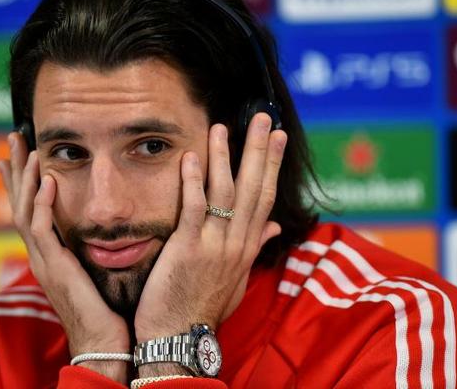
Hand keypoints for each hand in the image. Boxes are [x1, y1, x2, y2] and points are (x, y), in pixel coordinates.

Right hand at [0, 133, 129, 382]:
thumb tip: (105, 228)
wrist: (105, 342)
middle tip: (14, 137)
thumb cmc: (106, 310)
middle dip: (17, 169)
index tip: (24, 153)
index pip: (31, 209)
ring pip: (25, 212)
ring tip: (28, 149)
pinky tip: (48, 182)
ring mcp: (44, 261)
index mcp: (51, 254)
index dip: (25, 180)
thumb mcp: (95, 270)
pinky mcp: (55, 268)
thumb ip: (93, 247)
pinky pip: (43, 231)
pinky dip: (43, 205)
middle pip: (20, 203)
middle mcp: (42, 255)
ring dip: (26, 178)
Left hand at [134, 113, 285, 345]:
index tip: (276, 138)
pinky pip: (194, 209)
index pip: (265, 198)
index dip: (271, 166)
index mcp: (247, 247)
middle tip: (263, 119)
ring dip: (225, 158)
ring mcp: (214, 245)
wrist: (180, 336)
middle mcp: (237, 243)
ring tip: (223, 127)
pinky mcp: (188, 249)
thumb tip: (275, 227)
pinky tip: (193, 157)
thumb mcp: (238, 278)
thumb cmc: (204, 306)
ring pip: (225, 193)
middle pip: (253, 189)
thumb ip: (255, 247)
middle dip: (259, 151)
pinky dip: (194, 182)